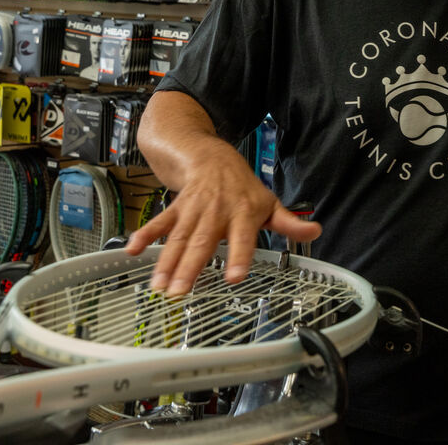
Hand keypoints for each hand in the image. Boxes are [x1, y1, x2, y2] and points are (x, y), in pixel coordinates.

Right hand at [125, 141, 320, 295]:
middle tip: (180, 293)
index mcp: (243, 213)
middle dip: (190, 268)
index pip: (243, 238)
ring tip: (158, 286)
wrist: (210, 156)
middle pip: (203, 242)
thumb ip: (289, 223)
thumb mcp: (269, 202)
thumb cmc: (242, 187)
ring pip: (179, 238)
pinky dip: (145, 235)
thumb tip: (315, 231)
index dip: (239, 256)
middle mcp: (217, 212)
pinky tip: (132, 250)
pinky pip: (160, 222)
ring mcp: (194, 209)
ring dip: (167, 261)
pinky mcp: (176, 207)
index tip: (234, 277)